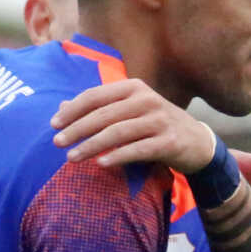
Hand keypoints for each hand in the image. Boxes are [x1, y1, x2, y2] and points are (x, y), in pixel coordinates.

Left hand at [50, 79, 216, 171]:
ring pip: (118, 132)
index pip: (96, 95)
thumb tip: (62, 107)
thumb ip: (99, 108)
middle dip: (77, 129)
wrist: (197, 141)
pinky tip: (101, 164)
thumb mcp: (129, 111)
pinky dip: (118, 156)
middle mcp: (146, 100)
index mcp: (133, 87)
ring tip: (72, 157)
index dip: (72, 110)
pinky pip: (138, 149)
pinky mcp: (169, 141)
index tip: (53, 124)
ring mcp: (159, 120)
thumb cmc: (155, 125)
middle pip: (104, 114)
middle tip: (57, 143)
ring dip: (92, 145)